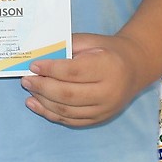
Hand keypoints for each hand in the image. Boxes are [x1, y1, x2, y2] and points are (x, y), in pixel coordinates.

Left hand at [22, 32, 153, 126]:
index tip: (34, 65)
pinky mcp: (99, 119)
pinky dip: (50, 113)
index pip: (73, 72)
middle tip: (27, 80)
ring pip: (67, 110)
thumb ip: (67, 47)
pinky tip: (37, 104)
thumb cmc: (108, 51)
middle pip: (68, 94)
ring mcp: (104, 109)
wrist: (134, 67)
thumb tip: (38, 57)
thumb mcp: (90, 41)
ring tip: (30, 91)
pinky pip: (70, 120)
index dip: (50, 69)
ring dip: (43, 102)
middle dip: (43, 87)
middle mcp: (109, 91)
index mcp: (108, 67)